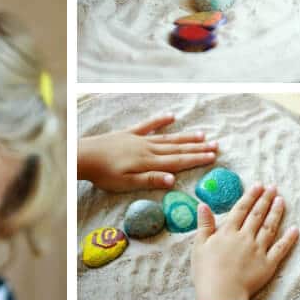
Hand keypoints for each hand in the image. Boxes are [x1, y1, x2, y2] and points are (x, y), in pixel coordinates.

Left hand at [78, 114, 217, 191]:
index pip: (178, 161)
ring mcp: (138, 139)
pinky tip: (171, 116)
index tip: (213, 157)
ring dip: (185, 137)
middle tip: (216, 145)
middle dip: (197, 148)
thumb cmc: (103, 174)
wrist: (83, 156)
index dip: (196, 159)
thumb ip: (150, 180)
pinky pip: (147, 126)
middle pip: (177, 148)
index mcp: (148, 162)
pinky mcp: (128, 134)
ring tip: (202, 135)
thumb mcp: (126, 183)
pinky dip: (160, 121)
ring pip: (167, 137)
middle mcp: (147, 148)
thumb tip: (174, 181)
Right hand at [191, 183, 298, 299]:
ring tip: (282, 200)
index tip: (258, 185)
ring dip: (276, 213)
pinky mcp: (268, 264)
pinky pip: (281, 248)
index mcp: (228, 232)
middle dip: (266, 199)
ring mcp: (259, 250)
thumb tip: (203, 205)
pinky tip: (295, 229)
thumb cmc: (206, 271)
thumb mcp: (199, 245)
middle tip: (273, 187)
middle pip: (257, 215)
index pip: (241, 209)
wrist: (221, 292)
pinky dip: (289, 238)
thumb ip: (204, 224)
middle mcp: (245, 237)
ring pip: (269, 227)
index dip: (250, 196)